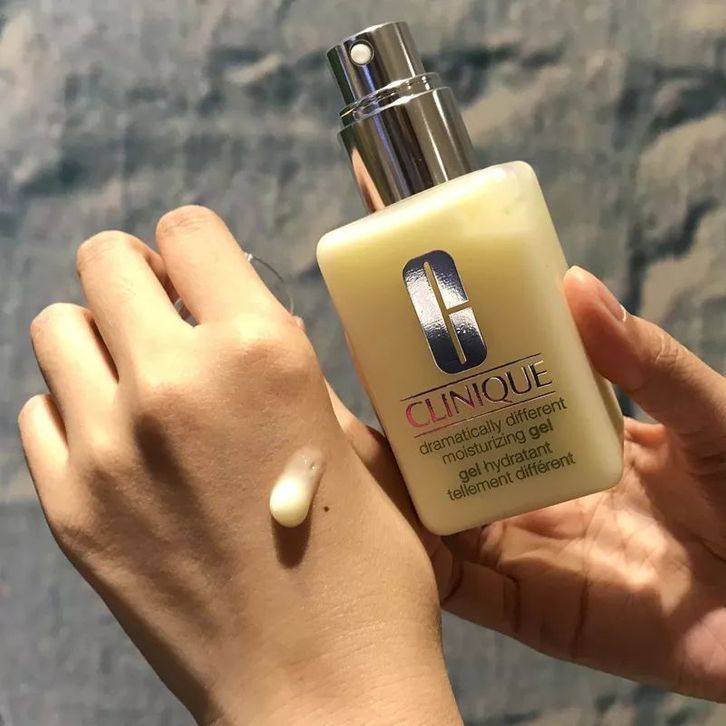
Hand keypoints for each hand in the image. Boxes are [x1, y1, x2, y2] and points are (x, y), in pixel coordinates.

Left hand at [19, 207, 459, 725]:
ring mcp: (107, 447)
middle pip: (106, 262)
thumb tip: (243, 329)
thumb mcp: (357, 439)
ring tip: (140, 379)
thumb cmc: (369, 562)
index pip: (189, 232)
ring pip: (58, 328)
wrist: (321, 685)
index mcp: (262, 350)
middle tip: (170, 318)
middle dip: (141, 276)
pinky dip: (76, 409)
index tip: (207, 276)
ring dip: (100, 337)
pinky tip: (120, 443)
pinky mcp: (69, 508)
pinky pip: (40, 412)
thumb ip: (290, 370)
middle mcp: (173, 382)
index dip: (198, 246)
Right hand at [335, 267, 725, 701]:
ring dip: (401, 500)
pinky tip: (390, 539)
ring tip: (348, 462)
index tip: (397, 344)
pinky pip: (471, 591)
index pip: (494, 406)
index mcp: (573, 443)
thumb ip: (646, 359)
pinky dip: (430, 566)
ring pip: (451, 526)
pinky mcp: (538, 615)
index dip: (446, 379)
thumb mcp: (706, 412)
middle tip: (349, 402)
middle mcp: (543, 497)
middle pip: (458, 466)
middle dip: (405, 439)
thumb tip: (574, 282)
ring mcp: (536, 557)